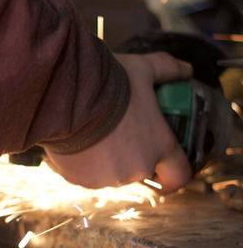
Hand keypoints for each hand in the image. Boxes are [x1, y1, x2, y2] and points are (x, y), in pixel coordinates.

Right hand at [45, 52, 192, 193]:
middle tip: (123, 131)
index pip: (178, 177)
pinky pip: (86, 172)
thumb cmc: (107, 84)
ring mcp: (106, 178)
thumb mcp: (143, 68)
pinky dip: (84, 160)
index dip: (173, 173)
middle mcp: (135, 169)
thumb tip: (185, 70)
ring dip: (109, 158)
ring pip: (112, 172)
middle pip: (141, 170)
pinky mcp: (79, 179)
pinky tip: (78, 138)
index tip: (166, 167)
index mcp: (159, 147)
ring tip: (96, 131)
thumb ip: (168, 70)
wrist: (63, 96)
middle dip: (134, 154)